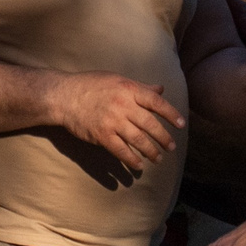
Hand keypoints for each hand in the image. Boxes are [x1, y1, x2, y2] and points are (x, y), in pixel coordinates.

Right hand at [46, 73, 184, 173]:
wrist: (64, 96)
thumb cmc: (90, 85)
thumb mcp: (116, 79)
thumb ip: (139, 86)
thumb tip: (161, 89)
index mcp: (128, 89)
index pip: (156, 102)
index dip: (171, 114)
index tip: (181, 124)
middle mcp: (123, 105)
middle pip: (150, 124)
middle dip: (163, 137)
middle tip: (171, 147)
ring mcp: (112, 121)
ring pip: (138, 139)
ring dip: (151, 151)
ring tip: (158, 158)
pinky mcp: (101, 135)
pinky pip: (121, 150)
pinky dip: (131, 160)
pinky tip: (138, 165)